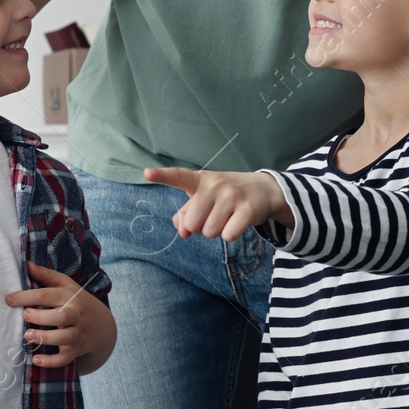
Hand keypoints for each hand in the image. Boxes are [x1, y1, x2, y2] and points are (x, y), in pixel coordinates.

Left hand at [6, 261, 114, 370]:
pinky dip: (51, 361)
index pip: (48, 295)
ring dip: (45, 338)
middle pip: (61, 316)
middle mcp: (75, 315)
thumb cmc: (76, 301)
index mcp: (69, 297)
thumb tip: (26, 263)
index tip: (8, 299)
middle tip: (24, 315)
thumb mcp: (65, 284)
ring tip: (27, 336)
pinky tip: (35, 360)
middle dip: (42, 316)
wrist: (102, 326)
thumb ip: (45, 275)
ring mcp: (76, 334)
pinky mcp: (75, 350)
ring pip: (64, 338)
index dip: (28, 296)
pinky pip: (65, 358)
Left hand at [144, 166, 287, 241]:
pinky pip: (227, 236)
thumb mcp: (203, 198)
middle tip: (214, 215)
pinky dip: (231, 235)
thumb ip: (186, 215)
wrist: (263, 190)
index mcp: (199, 180)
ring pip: (209, 233)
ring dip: (217, 231)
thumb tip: (183, 232)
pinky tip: (238, 221)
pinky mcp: (248, 209)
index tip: (146, 172)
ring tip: (227, 216)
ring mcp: (232, 195)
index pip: (177, 176)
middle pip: (193, 224)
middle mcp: (214, 184)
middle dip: (201, 227)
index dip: (161, 176)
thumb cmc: (224, 196)